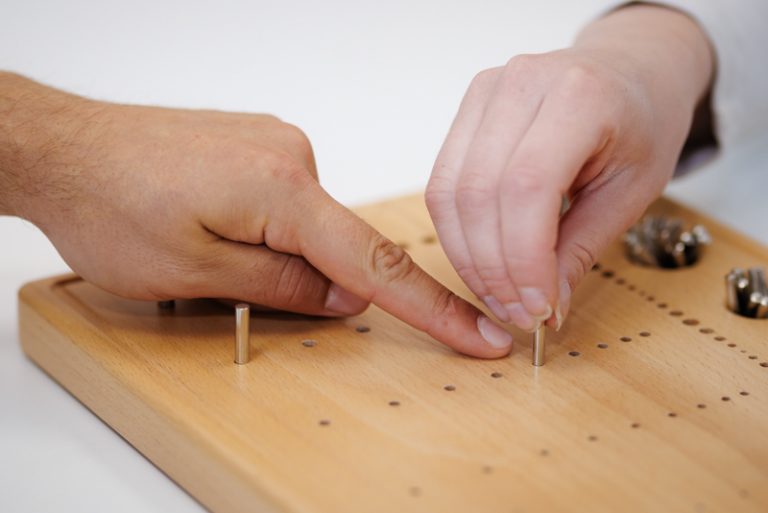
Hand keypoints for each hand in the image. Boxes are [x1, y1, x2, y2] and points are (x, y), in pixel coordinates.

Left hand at [0, 73, 513, 357]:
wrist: (60, 146)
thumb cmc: (109, 203)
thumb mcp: (194, 273)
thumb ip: (281, 288)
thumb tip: (343, 299)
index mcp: (283, 189)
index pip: (374, 263)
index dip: (431, 308)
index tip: (479, 334)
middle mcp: (291, 155)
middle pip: (333, 245)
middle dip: (303, 282)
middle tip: (228, 282)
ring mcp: (274, 143)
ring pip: (304, 226)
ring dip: (273, 254)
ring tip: (202, 246)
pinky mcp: (257, 144)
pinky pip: (285, 202)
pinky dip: (265, 229)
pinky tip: (212, 222)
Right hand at [426, 5, 713, 331]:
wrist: (630, 71)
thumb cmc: (641, 125)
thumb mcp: (631, 192)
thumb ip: (581, 250)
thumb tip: (545, 311)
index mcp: (579, 96)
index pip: (527, 187)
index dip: (524, 259)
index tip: (538, 308)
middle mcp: (521, 83)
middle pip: (478, 193)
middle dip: (493, 268)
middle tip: (517, 312)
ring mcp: (485, 92)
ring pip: (448, 193)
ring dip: (469, 257)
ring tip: (499, 296)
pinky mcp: (466, 109)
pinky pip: (442, 184)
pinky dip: (458, 233)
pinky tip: (483, 262)